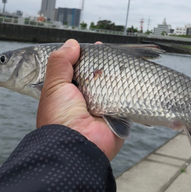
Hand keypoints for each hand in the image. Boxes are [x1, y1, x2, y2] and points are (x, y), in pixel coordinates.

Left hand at [37, 39, 123, 160]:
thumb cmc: (60, 118)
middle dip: (106, 65)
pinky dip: (130, 91)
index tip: (97, 47)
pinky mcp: (119, 116)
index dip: (87, 58)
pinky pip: (127, 100)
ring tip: (127, 62)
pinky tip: (136, 78)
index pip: (79, 71)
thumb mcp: (54, 85)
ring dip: (119, 77)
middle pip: (99, 77)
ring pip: (114, 87)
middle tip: (114, 53)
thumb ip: (60, 62)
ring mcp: (103, 109)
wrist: (77, 147)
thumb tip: (71, 43)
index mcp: (68, 94)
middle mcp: (85, 101)